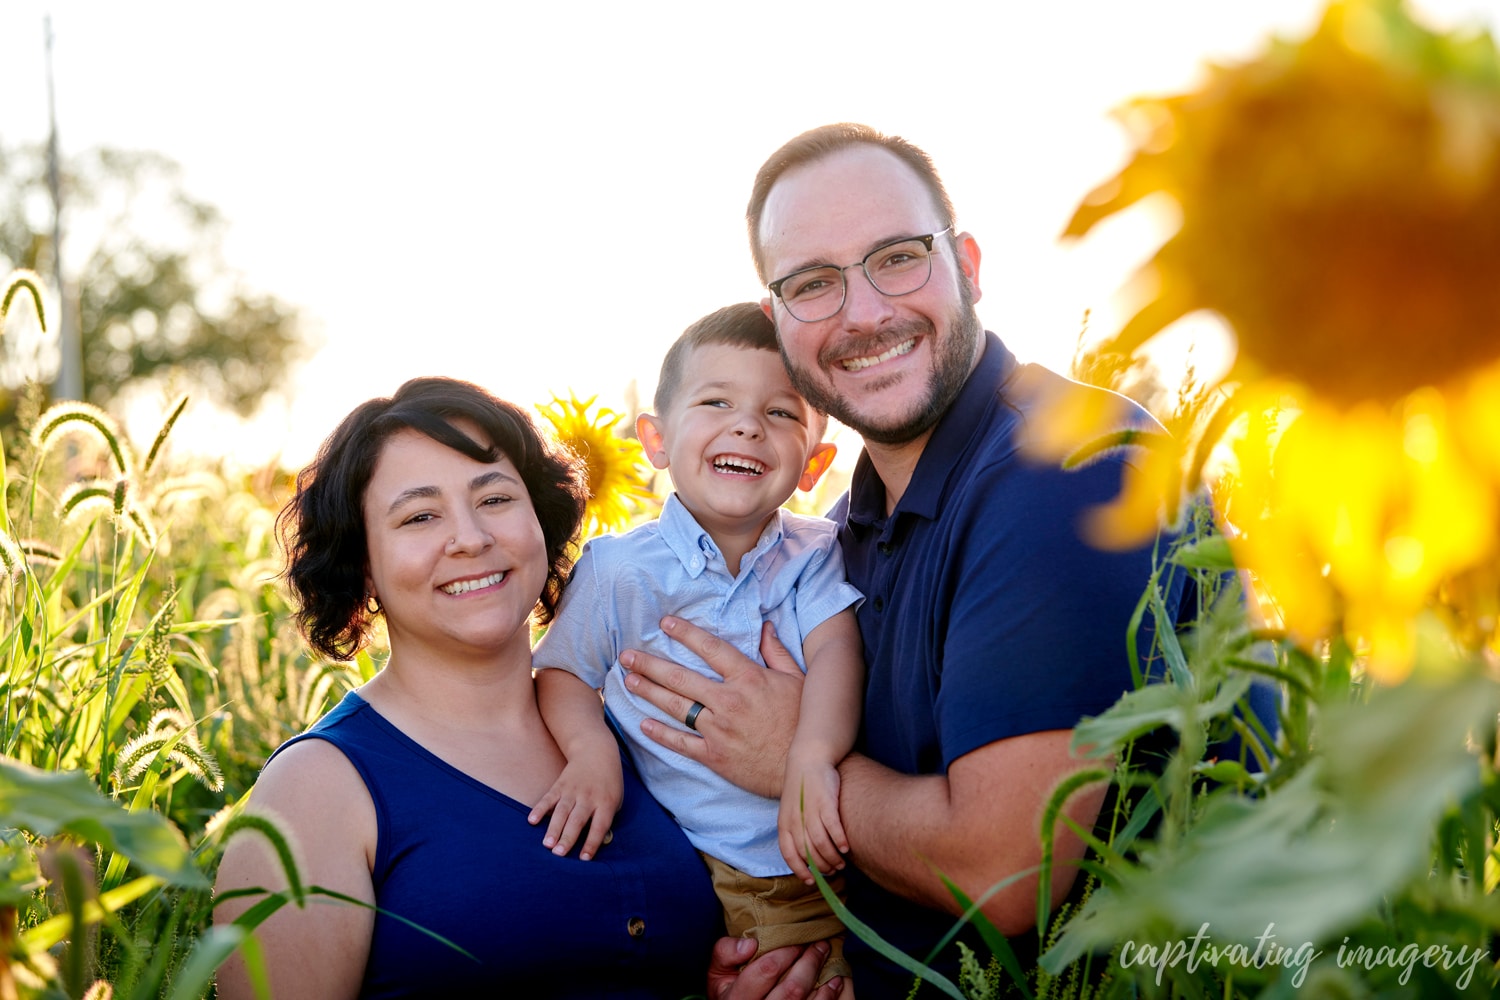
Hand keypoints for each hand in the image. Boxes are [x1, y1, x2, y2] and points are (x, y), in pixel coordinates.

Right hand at [526, 754, 621, 860]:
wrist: (596, 752)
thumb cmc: (608, 783)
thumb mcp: (616, 800)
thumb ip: (607, 820)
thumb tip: (601, 842)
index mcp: (605, 803)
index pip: (599, 826)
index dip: (592, 843)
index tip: (583, 858)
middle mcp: (588, 797)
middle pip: (577, 820)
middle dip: (568, 837)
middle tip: (559, 854)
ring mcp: (573, 791)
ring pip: (562, 811)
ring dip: (554, 828)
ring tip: (547, 844)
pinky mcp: (560, 785)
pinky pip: (549, 798)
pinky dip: (540, 808)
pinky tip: (532, 820)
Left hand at [622, 618, 803, 797]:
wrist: (804, 768)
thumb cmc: (803, 721)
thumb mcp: (797, 680)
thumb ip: (777, 652)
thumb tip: (766, 626)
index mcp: (748, 679)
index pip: (710, 649)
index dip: (686, 633)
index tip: (664, 624)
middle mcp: (729, 701)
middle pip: (681, 678)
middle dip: (651, 665)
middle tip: (628, 655)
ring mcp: (719, 730)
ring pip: (676, 707)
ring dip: (649, 692)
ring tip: (629, 680)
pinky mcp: (714, 756)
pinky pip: (681, 743)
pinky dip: (660, 733)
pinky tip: (643, 724)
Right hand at [708, 937, 843, 999]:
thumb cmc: (728, 989)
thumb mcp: (717, 970)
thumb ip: (725, 952)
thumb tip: (750, 945)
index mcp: (736, 999)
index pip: (766, 971)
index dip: (785, 952)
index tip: (797, 940)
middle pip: (792, 989)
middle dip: (810, 962)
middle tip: (819, 944)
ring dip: (822, 979)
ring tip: (827, 957)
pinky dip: (828, 996)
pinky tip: (834, 982)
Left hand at [779, 758, 847, 882]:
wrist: (809, 759)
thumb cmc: (802, 789)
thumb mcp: (791, 810)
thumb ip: (796, 830)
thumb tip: (807, 856)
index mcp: (784, 823)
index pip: (789, 854)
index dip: (800, 870)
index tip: (811, 881)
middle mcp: (796, 819)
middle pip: (808, 852)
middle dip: (820, 867)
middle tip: (832, 871)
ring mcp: (810, 811)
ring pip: (821, 843)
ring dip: (832, 858)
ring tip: (841, 863)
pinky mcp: (826, 802)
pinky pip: (833, 828)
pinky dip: (839, 841)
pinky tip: (846, 848)